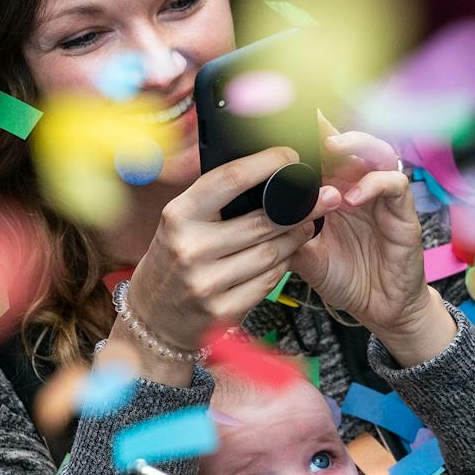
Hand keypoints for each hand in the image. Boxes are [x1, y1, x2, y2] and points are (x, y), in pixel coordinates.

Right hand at [121, 147, 335, 378]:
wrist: (153, 318)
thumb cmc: (172, 260)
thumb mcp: (179, 223)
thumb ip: (213, 200)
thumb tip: (266, 171)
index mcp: (178, 216)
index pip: (230, 179)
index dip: (267, 163)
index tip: (291, 157)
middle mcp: (189, 248)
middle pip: (262, 221)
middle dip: (301, 208)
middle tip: (322, 198)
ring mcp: (205, 283)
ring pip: (271, 254)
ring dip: (296, 239)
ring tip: (305, 228)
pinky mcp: (221, 312)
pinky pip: (267, 282)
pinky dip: (282, 267)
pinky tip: (285, 258)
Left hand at [289, 127, 454, 366]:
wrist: (379, 308)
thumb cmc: (347, 278)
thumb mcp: (305, 256)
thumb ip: (285, 234)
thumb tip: (250, 219)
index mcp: (334, 191)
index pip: (322, 153)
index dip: (308, 134)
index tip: (283, 120)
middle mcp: (359, 187)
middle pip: (349, 143)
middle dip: (328, 128)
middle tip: (307, 122)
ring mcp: (382, 198)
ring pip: (377, 152)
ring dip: (355, 145)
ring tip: (332, 148)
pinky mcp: (402, 212)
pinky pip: (395, 184)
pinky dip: (374, 184)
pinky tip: (352, 197)